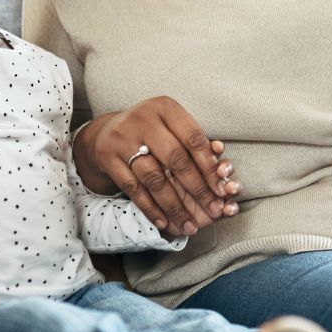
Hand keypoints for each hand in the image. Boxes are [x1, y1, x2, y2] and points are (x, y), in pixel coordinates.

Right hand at [73, 97, 240, 235]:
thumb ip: (196, 145)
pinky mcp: (108, 157)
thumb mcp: (172, 126)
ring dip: (174, 205)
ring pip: (154, 177)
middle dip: (197, 189)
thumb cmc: (152, 131)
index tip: (221, 189)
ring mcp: (123, 138)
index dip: (209, 166)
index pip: (193, 138)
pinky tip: (163, 221)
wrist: (108, 132)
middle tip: (213, 210)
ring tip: (189, 224)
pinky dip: (150, 208)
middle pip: (175, 158)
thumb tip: (223, 171)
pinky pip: (133, 188)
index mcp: (165, 107)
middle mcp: (143, 119)